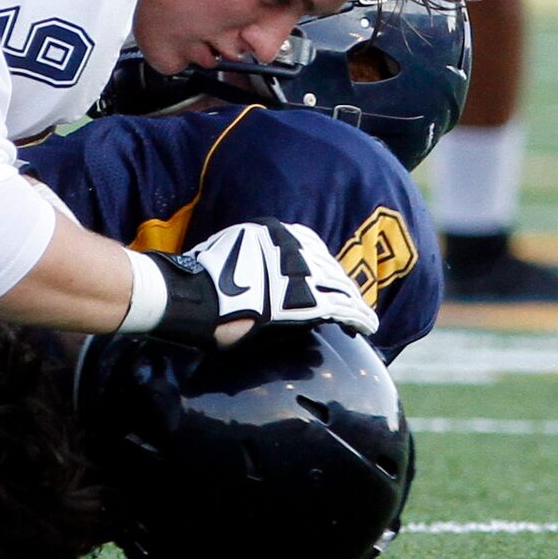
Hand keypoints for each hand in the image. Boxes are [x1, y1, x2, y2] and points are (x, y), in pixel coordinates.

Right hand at [147, 219, 379, 347]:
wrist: (190, 297)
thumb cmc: (199, 280)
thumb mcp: (228, 250)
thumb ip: (251, 256)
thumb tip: (258, 271)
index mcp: (274, 232)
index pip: (311, 247)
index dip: (325, 267)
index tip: (332, 279)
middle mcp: (292, 248)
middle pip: (328, 267)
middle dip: (343, 285)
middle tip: (355, 301)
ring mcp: (300, 273)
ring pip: (340, 286)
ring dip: (355, 302)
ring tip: (366, 317)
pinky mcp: (305, 301)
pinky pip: (341, 307)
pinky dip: (358, 317)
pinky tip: (367, 326)